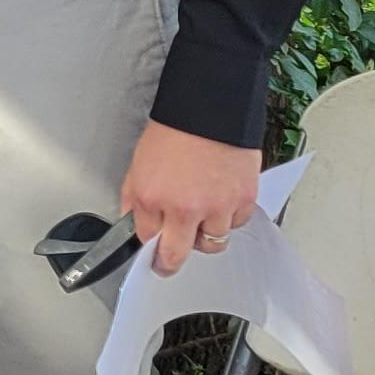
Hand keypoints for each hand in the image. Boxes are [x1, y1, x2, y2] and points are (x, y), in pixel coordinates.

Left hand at [121, 118, 261, 272]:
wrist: (209, 110)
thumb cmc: (173, 131)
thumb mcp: (138, 164)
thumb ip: (135, 198)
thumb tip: (133, 222)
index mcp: (152, 198)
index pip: (146, 241)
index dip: (148, 248)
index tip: (151, 255)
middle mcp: (184, 208)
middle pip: (176, 256)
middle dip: (169, 263)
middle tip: (167, 264)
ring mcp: (216, 208)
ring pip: (210, 244)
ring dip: (203, 235)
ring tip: (199, 215)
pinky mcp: (242, 202)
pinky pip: (234, 226)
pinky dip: (228, 219)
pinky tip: (220, 201)